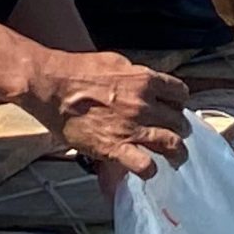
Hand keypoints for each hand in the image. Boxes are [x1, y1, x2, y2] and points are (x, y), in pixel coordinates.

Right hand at [26, 48, 190, 178]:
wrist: (52, 86)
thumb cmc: (78, 71)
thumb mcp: (116, 62)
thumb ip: (136, 74)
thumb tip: (146, 82)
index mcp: (145, 80)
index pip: (180, 94)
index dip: (179, 103)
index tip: (175, 108)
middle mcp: (145, 104)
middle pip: (179, 120)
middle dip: (180, 128)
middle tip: (177, 134)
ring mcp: (132, 128)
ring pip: (171, 144)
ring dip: (177, 153)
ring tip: (176, 158)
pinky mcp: (115, 147)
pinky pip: (144, 165)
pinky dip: (150, 170)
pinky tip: (148, 170)